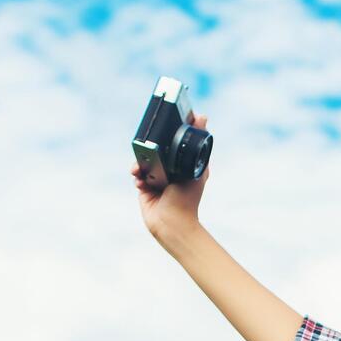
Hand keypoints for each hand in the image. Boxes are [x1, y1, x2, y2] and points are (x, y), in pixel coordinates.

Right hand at [131, 110, 210, 249]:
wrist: (173, 223)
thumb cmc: (188, 199)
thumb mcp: (196, 168)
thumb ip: (197, 143)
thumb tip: (202, 116)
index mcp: (182, 164)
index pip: (173, 143)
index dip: (167, 134)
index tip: (162, 124)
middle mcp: (169, 170)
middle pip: (156, 150)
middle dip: (151, 147)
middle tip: (148, 145)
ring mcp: (156, 178)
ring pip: (145, 161)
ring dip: (142, 163)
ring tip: (142, 170)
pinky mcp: (144, 187)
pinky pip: (137, 174)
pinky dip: (138, 175)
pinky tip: (141, 180)